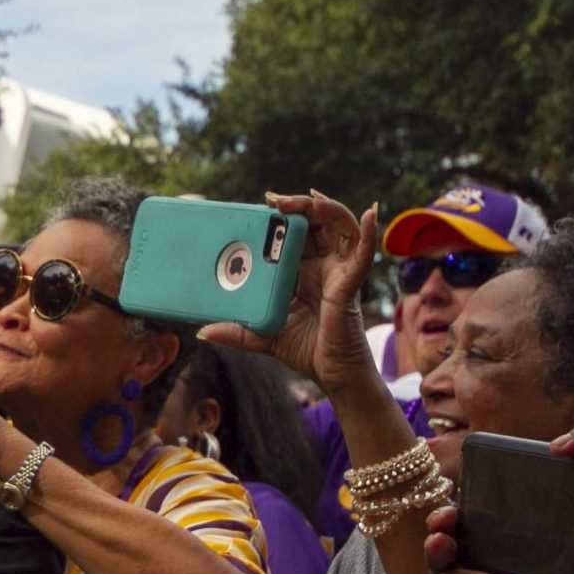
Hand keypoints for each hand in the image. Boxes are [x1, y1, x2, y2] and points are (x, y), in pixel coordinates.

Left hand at [200, 194, 385, 399]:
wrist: (332, 374)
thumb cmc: (306, 350)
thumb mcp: (263, 336)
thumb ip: (237, 332)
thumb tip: (203, 332)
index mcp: (304, 271)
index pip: (295, 233)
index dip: (285, 215)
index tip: (264, 203)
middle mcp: (324, 265)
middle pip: (317, 222)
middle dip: (300, 205)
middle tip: (274, 199)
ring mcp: (340, 271)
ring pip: (340, 227)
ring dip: (327, 208)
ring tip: (309, 199)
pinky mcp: (351, 283)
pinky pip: (364, 253)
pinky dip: (370, 233)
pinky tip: (369, 213)